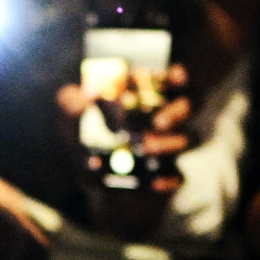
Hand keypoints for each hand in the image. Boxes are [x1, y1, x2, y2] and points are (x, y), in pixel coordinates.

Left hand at [59, 69, 192, 238]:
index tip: (176, 76)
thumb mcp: (72, 118)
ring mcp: (170, 146)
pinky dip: (170, 179)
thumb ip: (71, 102)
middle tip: (157, 122)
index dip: (176, 76)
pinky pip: (179, 176)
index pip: (170, 79)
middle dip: (176, 112)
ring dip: (171, 143)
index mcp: (146, 95)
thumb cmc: (86, 137)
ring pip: (188, 139)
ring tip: (148, 146)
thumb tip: (84, 95)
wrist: (93, 180)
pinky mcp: (170, 174)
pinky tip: (155, 183)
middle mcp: (165, 117)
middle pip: (186, 107)